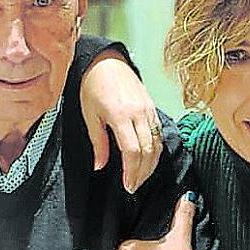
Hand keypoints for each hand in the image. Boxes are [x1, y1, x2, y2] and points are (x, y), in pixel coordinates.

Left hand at [79, 50, 161, 193]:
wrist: (106, 62)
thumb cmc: (93, 86)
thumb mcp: (89, 116)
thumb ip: (98, 143)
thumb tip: (100, 166)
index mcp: (120, 115)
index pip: (132, 151)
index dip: (132, 172)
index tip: (127, 186)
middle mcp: (139, 113)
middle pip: (148, 150)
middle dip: (142, 173)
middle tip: (133, 187)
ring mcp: (149, 110)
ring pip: (157, 143)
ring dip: (151, 165)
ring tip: (140, 178)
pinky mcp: (153, 107)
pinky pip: (159, 133)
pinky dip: (156, 150)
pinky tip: (149, 161)